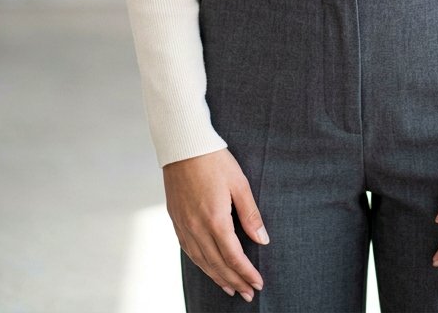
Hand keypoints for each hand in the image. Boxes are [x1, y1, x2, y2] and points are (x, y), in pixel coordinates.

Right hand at [163, 148, 269, 301]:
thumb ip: (250, 214)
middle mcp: (197, 227)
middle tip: (248, 293)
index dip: (246, 272)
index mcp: (215, 219)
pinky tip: (209, 269)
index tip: (258, 283)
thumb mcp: (239, 183)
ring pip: (202, 261)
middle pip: (217, 264)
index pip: (233, 256)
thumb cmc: (213, 159)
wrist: (183, 144)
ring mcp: (184, 225)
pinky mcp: (176, 220)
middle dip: (235, 281)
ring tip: (231, 289)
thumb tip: (262, 240)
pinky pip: (189, 251)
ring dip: (218, 277)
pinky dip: (201, 265)